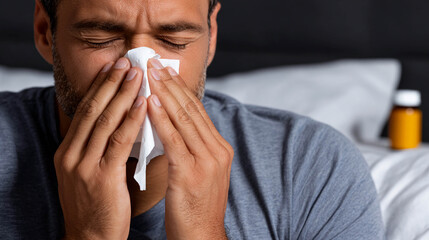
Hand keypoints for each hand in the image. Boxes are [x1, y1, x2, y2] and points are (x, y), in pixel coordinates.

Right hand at [54, 58, 145, 239]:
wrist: (92, 237)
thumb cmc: (98, 204)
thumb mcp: (92, 171)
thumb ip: (101, 147)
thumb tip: (122, 121)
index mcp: (68, 151)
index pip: (85, 111)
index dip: (100, 87)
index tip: (115, 68)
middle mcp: (71, 154)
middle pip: (92, 109)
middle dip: (110, 83)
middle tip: (127, 62)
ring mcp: (83, 165)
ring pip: (104, 121)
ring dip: (122, 95)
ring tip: (137, 75)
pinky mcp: (101, 177)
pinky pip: (118, 142)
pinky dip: (132, 120)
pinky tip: (143, 104)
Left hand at [146, 59, 233, 238]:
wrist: (202, 236)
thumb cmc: (195, 206)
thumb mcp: (199, 172)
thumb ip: (191, 147)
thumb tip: (172, 124)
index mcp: (220, 148)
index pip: (199, 111)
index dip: (181, 89)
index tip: (165, 71)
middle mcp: (217, 150)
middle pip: (192, 109)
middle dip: (172, 83)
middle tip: (155, 62)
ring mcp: (207, 161)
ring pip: (184, 119)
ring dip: (164, 93)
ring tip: (149, 74)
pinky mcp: (191, 172)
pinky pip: (174, 139)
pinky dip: (161, 118)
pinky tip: (150, 102)